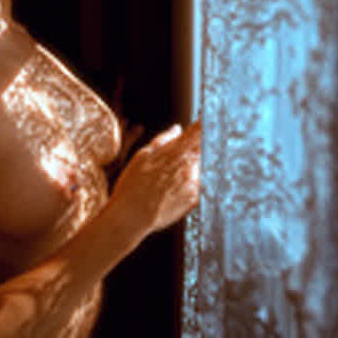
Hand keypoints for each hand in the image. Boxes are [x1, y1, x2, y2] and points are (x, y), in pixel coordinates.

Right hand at [110, 120, 200, 239]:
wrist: (132, 216)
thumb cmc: (132, 184)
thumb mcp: (142, 156)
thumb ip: (163, 140)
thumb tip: (178, 128)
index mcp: (175, 150)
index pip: (197, 131)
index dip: (203, 125)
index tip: (205, 121)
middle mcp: (188, 164)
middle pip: (202, 149)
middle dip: (197, 148)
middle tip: (178, 158)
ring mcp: (194, 182)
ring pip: (200, 167)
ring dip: (191, 168)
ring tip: (167, 179)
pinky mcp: (195, 198)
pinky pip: (198, 185)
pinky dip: (189, 184)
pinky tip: (170, 191)